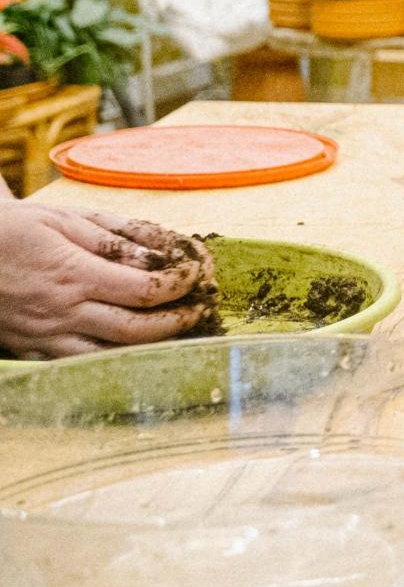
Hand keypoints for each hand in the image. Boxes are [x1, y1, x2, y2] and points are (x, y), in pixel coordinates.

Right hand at [0, 203, 214, 358]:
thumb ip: (115, 239)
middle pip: (136, 329)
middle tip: (201, 311)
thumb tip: (161, 253)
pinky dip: (111, 361)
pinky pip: (78, 365)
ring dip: (151, 348)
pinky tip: (133, 351)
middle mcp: (61, 311)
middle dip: (178, 322)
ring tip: (178, 335)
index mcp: (74, 275)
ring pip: (110, 355)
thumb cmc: (14, 230)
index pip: (145, 290)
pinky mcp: (29, 350)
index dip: (181, 285)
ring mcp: (44, 337)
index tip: (199, 276)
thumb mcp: (65, 221)